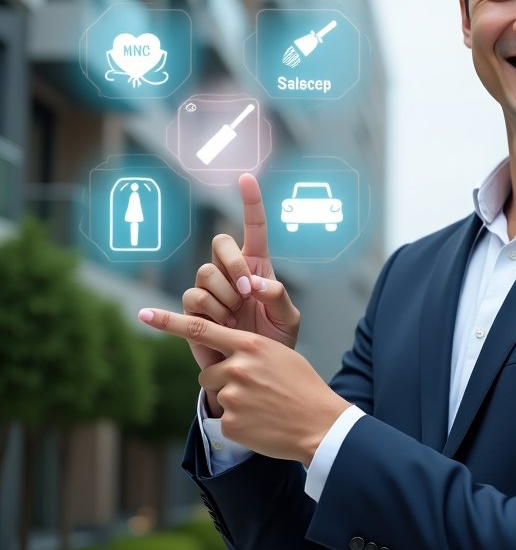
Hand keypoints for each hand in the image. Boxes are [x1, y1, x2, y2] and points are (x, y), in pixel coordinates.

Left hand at [138, 308, 348, 463]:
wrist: (319, 423)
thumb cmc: (302, 386)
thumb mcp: (280, 355)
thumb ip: (249, 350)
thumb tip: (227, 354)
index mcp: (250, 345)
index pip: (201, 329)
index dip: (168, 322)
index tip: (144, 314)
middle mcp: (237, 368)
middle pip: (208, 372)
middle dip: (222, 380)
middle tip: (253, 390)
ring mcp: (232, 396)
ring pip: (216, 395)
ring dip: (232, 401)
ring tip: (261, 406)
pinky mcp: (230, 422)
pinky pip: (224, 419)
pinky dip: (239, 422)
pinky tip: (261, 422)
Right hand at [182, 174, 299, 412]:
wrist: (254, 371)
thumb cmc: (276, 343)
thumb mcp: (289, 319)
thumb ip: (278, 296)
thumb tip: (255, 284)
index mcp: (257, 266)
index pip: (254, 228)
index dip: (251, 203)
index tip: (246, 177)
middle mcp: (230, 273)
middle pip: (219, 246)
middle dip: (233, 266)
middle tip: (247, 294)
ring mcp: (209, 291)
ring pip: (204, 275)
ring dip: (224, 299)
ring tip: (237, 320)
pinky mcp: (193, 311)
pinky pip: (193, 299)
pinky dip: (210, 313)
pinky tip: (222, 326)